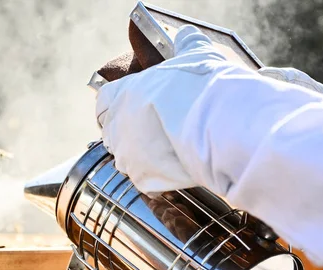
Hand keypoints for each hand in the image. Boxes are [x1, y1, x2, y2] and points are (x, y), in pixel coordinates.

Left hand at [95, 25, 322, 195]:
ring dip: (145, 157)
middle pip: (113, 133)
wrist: (219, 124)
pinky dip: (161, 176)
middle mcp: (117, 128)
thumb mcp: (194, 54)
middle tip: (158, 131)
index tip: (134, 107)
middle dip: (132, 133)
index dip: (117, 105)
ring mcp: (127, 157)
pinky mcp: (143, 180)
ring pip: (129, 160)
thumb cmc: (202, 87)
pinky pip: (147, 181)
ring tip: (171, 150)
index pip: (103, 103)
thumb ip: (184, 44)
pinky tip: (179, 166)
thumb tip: (185, 36)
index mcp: (120, 96)